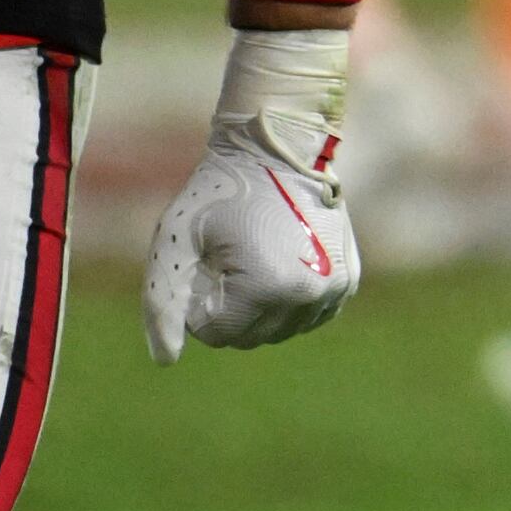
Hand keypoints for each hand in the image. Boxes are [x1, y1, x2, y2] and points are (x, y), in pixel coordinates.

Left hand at [146, 29, 360, 362]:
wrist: (279, 151)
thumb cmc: (220, 193)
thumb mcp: (175, 242)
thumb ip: (163, 305)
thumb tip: (166, 360)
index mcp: (268, 287)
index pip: (216, 334)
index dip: (200, 300)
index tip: (207, 260)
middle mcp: (309, 294)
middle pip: (250, 337)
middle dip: (230, 307)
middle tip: (229, 259)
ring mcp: (335, 288)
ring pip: (280, 331)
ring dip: (260, 308)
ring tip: (255, 260)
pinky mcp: (347, 281)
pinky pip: (308, 318)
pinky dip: (288, 304)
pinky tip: (280, 267)